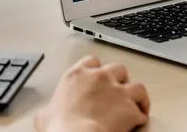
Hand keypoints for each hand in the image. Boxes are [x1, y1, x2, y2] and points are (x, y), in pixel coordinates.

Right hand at [35, 56, 150, 131]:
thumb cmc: (60, 127)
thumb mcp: (44, 115)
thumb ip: (49, 109)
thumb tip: (45, 115)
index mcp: (76, 76)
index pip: (91, 61)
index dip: (97, 69)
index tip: (98, 76)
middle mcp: (99, 78)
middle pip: (118, 69)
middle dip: (120, 79)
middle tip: (119, 91)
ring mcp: (117, 91)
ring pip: (137, 86)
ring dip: (137, 95)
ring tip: (137, 104)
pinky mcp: (130, 108)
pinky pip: (141, 110)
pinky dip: (141, 115)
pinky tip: (138, 121)